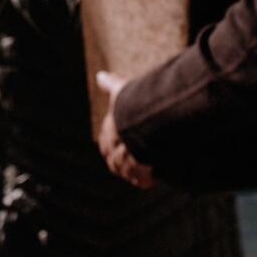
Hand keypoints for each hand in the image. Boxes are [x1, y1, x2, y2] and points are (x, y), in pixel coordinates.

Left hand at [95, 70, 155, 189]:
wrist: (141, 124)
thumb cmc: (130, 106)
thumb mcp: (120, 91)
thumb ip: (111, 84)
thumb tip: (100, 75)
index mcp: (108, 134)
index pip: (106, 142)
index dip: (114, 143)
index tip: (122, 143)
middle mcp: (114, 152)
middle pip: (117, 160)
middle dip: (126, 159)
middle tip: (139, 156)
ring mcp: (126, 165)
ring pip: (130, 171)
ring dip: (138, 169)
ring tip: (150, 165)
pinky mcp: (139, 175)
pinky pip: (143, 180)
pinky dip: (149, 178)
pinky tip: (156, 174)